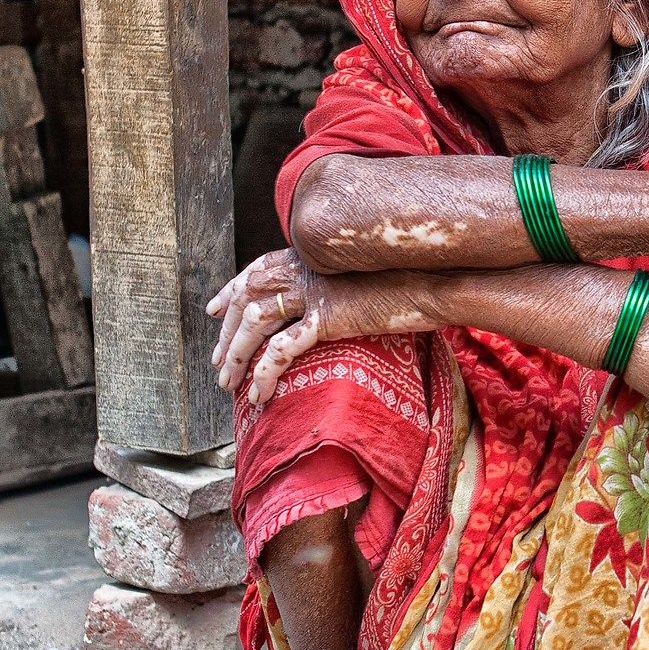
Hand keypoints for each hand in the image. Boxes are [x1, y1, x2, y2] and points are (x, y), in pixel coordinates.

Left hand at [207, 248, 430, 405]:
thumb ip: (333, 283)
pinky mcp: (325, 318)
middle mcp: (304, 267)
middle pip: (247, 298)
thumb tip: (321, 303)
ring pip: (254, 323)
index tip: (215, 309)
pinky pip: (280, 350)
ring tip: (229, 384)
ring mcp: (313, 291)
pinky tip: (260, 394)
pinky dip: (263, 374)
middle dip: (226, 334)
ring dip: (235, 356)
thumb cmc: (406, 280)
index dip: (230, 290)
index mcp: (310, 255)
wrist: (432, 282)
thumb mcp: (360, 275)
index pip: (255, 270)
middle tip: (217, 362)